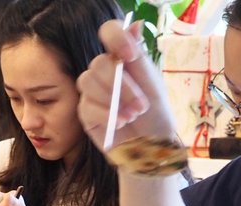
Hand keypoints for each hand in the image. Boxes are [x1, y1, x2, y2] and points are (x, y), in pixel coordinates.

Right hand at [76, 19, 174, 151]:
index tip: (129, 57)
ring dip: (114, 101)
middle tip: (141, 105)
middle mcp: (104, 71)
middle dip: (121, 86)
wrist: (150, 147)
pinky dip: (106, 115)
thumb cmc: (155, 115)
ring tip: (132, 117)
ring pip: (88, 82)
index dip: (115, 38)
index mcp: (122, 58)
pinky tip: (120, 125)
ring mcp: (92, 92)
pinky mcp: (85, 112)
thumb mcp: (153, 85)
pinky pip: (87, 106)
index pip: (109, 32)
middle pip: (99, 63)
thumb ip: (140, 59)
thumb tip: (135, 23)